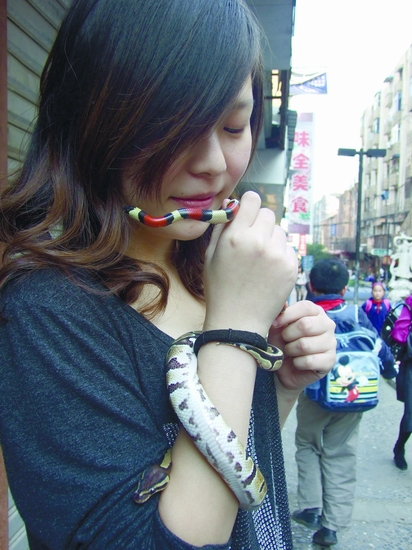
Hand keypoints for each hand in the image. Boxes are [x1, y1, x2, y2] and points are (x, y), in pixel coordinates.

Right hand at [203, 191, 297, 335]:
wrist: (238, 321)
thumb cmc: (220, 288)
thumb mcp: (210, 255)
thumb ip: (222, 227)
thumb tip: (232, 205)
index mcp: (236, 236)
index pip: (252, 200)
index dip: (249, 205)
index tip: (247, 214)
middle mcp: (259, 241)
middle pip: (268, 214)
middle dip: (259, 223)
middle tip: (252, 241)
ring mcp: (277, 254)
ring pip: (280, 231)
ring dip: (271, 239)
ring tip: (260, 260)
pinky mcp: (291, 266)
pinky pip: (288, 248)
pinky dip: (280, 255)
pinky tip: (269, 271)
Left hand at [268, 301, 335, 391]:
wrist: (284, 370)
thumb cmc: (282, 343)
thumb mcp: (277, 327)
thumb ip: (280, 314)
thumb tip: (283, 304)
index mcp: (315, 312)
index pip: (305, 307)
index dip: (287, 315)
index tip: (275, 324)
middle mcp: (327, 324)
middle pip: (305, 325)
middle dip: (288, 335)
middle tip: (285, 340)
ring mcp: (331, 343)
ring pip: (305, 345)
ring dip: (291, 350)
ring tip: (291, 351)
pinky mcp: (330, 361)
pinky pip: (309, 361)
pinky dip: (297, 363)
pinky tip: (298, 363)